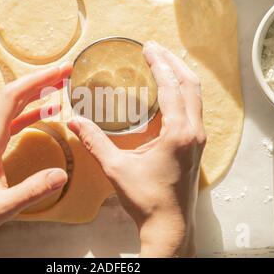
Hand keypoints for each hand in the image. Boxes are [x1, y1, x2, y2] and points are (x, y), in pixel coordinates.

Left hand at [0, 62, 72, 235]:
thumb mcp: (1, 207)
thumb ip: (31, 190)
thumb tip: (62, 175)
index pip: (12, 96)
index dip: (37, 80)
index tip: (59, 71)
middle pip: (14, 93)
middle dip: (41, 79)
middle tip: (67, 71)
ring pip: (13, 102)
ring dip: (37, 90)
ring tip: (61, 83)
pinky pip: (12, 115)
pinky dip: (31, 108)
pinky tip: (47, 109)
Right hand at [68, 42, 205, 256]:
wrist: (169, 224)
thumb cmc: (146, 199)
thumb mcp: (116, 168)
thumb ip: (95, 142)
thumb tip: (75, 122)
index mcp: (178, 133)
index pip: (171, 87)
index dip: (159, 65)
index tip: (148, 49)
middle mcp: (193, 132)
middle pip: (191, 85)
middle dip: (173, 63)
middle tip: (155, 49)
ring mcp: (198, 139)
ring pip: (196, 97)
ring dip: (181, 76)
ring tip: (164, 63)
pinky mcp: (196, 146)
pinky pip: (194, 109)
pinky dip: (184, 93)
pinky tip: (170, 93)